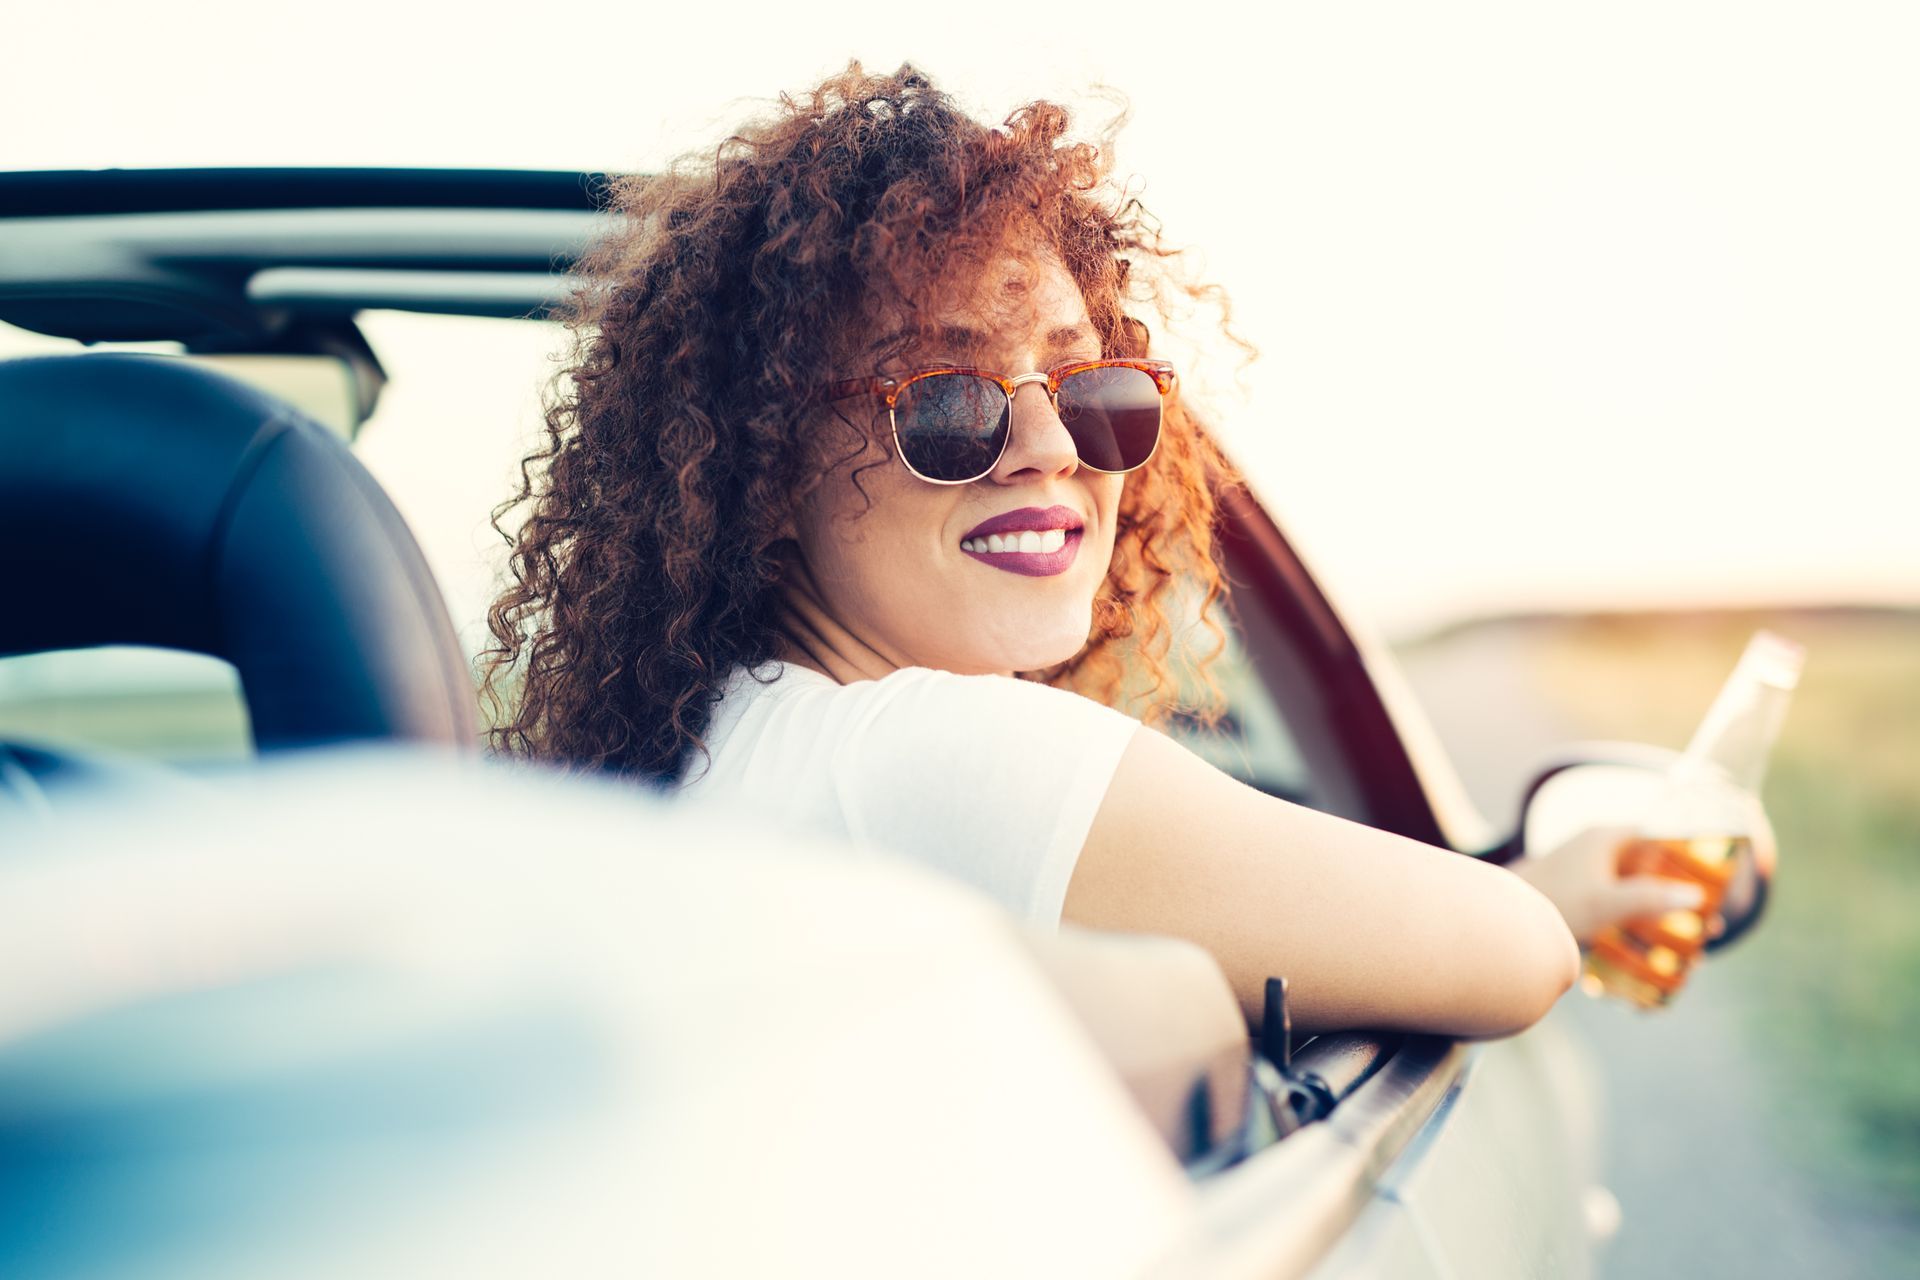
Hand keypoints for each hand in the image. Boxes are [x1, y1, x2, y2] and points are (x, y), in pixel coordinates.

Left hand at [1509, 825, 1715, 947]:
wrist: (1497, 920)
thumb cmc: (1549, 904)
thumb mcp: (1603, 904)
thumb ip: (1647, 899)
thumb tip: (1695, 897)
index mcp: (1604, 838)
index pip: (1658, 835)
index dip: (1688, 854)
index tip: (1716, 879)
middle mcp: (1594, 849)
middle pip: (1649, 866)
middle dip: (1678, 892)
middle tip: (1707, 923)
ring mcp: (1583, 872)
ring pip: (1633, 889)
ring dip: (1658, 911)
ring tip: (1689, 943)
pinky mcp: (1574, 897)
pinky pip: (1615, 906)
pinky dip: (1634, 923)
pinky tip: (1649, 951)